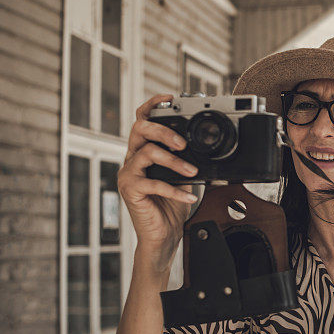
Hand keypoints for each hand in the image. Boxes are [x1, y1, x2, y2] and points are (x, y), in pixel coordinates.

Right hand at [117, 93, 198, 259]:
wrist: (162, 235)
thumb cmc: (170, 205)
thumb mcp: (182, 176)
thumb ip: (186, 159)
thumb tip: (205, 146)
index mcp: (143, 150)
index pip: (142, 120)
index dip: (153, 105)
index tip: (169, 98)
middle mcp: (132, 158)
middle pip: (140, 130)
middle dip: (163, 131)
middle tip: (183, 143)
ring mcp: (128, 174)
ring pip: (147, 153)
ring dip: (174, 162)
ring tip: (192, 172)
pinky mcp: (130, 190)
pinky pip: (153, 184)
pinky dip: (175, 189)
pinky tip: (189, 195)